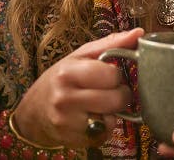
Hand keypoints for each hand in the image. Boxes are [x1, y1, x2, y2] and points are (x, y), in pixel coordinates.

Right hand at [12, 28, 143, 146]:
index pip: (111, 75)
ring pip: (112, 120)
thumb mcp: (80, 57)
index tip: (107, 76)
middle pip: (116, 100)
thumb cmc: (61, 79)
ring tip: (97, 105)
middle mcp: (65, 98)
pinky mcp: (73, 140)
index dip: (115, 76)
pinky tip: (91, 119)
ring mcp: (67, 122)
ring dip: (111, 113)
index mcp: (68, 73)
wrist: (34, 111)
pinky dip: (103, 128)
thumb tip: (139, 33)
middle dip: (119, 96)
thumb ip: (110, 44)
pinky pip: (104, 135)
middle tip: (108, 92)